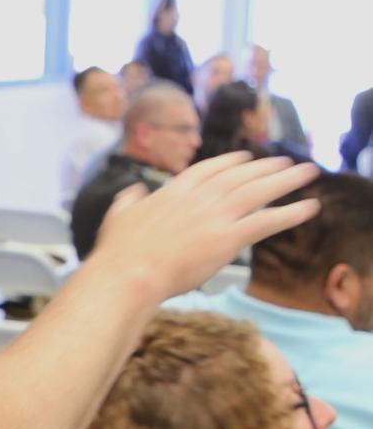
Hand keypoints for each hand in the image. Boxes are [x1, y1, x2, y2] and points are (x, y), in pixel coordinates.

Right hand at [89, 153, 320, 300]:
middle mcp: (199, 197)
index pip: (210, 169)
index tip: (247, 157)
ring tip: (308, 172)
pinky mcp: (229, 239)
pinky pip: (267, 222)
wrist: (131, 271)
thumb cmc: (120, 250)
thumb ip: (129, 200)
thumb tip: (133, 190)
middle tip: (287, 161)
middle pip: (241, 175)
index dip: (232, 162)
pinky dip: (291, 213)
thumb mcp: (119, 215)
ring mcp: (216, 215)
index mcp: (174, 190)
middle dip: (266, 166)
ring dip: (286, 180)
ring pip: (259, 191)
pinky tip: (310, 208)